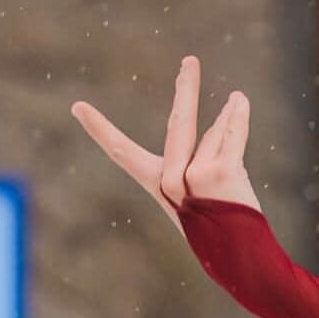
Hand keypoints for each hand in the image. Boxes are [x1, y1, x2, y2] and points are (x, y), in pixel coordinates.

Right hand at [70, 56, 261, 219]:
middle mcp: (170, 182)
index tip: (78, 107)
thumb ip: (203, 150)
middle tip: (190, 59)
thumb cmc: (220, 225)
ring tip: (234, 160)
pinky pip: (231, 132)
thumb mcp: (201, 187)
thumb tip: (229, 103)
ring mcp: (192, 178)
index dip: (100, 129)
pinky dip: (238, 116)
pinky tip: (238, 100)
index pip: (122, 153)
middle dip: (186, 88)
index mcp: (157, 185)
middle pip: (178, 122)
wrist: (241, 258)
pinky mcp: (218, 173)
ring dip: (229, 130)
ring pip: (216, 132)